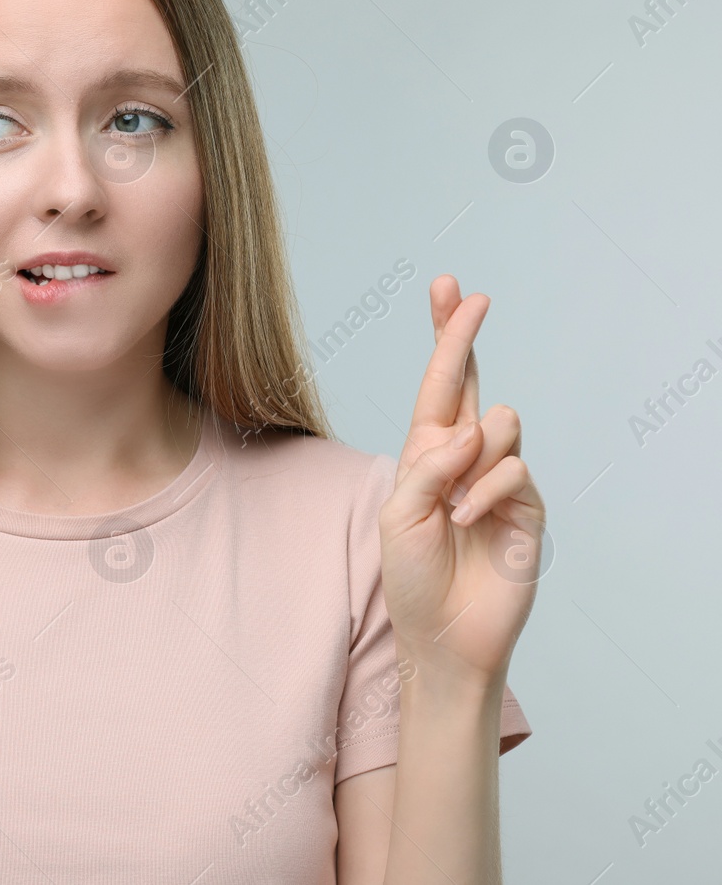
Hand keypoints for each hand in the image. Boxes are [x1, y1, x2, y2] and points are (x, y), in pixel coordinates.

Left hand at [377, 275, 545, 693]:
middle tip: (468, 296)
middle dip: (463, 336)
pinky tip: (466, 521)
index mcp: (427, 453)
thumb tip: (470, 428)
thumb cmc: (414, 577)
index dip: (445, 338)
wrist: (444, 635)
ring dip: (467, 458)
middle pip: (471, 382)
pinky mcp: (528, 505)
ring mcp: (500, 478)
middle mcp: (465, 456)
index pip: (437, 386)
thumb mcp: (399, 516)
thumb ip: (427, 466)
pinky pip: (511, 472)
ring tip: (450, 504)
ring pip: (497, 426)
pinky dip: (482, 493)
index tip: (448, 290)